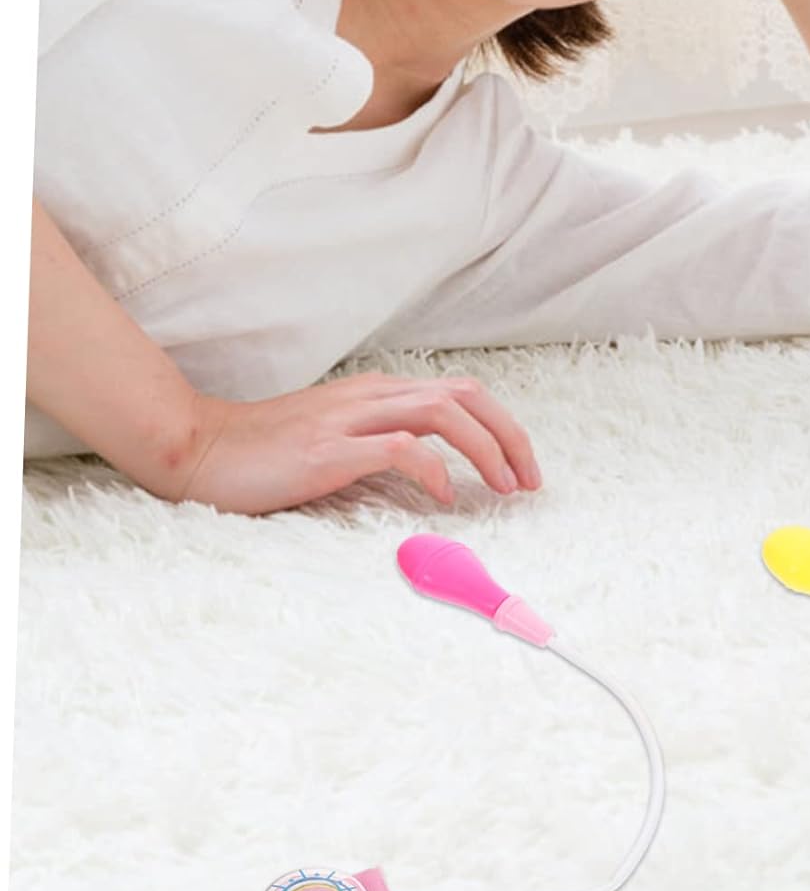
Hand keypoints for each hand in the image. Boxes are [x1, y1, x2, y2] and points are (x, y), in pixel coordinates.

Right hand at [169, 372, 541, 514]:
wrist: (199, 447)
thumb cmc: (270, 451)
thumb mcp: (340, 435)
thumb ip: (385, 439)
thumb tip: (435, 464)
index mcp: (379, 393)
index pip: (462, 394)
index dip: (503, 427)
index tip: (523, 468)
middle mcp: (372, 397)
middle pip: (466, 396)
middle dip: (510, 435)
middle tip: (529, 480)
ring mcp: (350, 419)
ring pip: (442, 413)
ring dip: (485, 450)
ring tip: (502, 488)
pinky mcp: (329, 449)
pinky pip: (399, 448)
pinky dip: (433, 469)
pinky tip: (443, 497)